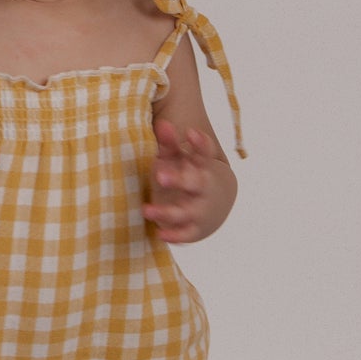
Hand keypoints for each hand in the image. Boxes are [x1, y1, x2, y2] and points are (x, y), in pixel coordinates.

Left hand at [144, 120, 230, 243]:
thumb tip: (162, 123)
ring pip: (185, 212)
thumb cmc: (191, 176)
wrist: (215, 206)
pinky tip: (160, 234)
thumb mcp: (181, 159)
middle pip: (195, 184)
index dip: (199, 144)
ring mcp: (200, 210)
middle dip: (179, 180)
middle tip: (160, 175)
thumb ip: (170, 143)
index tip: (190, 132)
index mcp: (202, 168)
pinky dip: (175, 236)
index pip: (204, 153)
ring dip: (166, 212)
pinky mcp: (193, 228)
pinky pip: (185, 234)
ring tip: (146, 210)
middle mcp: (203, 189)